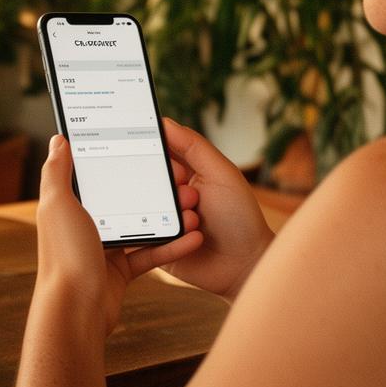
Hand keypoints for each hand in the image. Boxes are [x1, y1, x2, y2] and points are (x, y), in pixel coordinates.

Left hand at [36, 135, 202, 333]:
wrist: (76, 311)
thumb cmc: (65, 255)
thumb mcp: (58, 204)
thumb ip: (57, 171)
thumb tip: (58, 140)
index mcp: (68, 206)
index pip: (91, 175)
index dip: (112, 159)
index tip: (137, 145)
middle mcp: (84, 225)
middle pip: (121, 198)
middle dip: (148, 188)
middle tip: (176, 176)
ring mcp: (103, 249)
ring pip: (141, 225)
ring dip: (166, 217)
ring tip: (190, 205)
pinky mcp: (120, 271)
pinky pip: (150, 254)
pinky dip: (171, 246)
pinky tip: (192, 238)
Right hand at [161, 118, 274, 299]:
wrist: (245, 265)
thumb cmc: (239, 216)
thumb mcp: (222, 174)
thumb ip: (194, 146)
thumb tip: (164, 121)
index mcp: (183, 171)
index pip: (157, 152)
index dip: (154, 149)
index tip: (150, 148)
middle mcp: (168, 194)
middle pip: (144, 178)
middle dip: (166, 184)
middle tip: (189, 193)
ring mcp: (159, 219)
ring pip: (140, 205)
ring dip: (169, 210)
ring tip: (196, 218)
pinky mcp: (154, 245)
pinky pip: (143, 235)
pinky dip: (166, 234)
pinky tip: (193, 236)